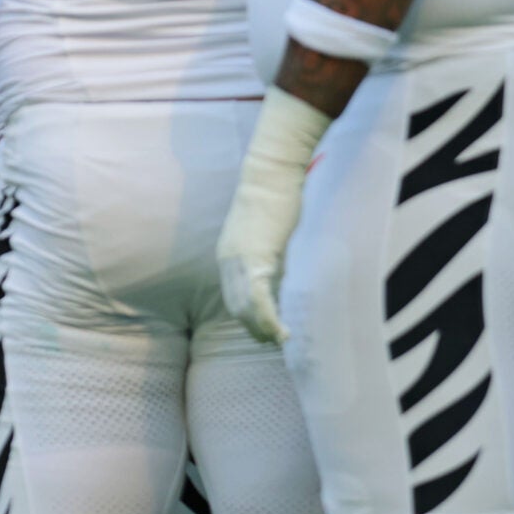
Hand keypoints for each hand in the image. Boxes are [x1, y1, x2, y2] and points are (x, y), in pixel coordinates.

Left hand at [217, 180, 298, 345]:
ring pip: (245, 308)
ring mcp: (239, 260)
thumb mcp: (267, 229)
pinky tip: (282, 330)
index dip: (248, 317)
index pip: (233, 296)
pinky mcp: (256, 258)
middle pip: (236, 307)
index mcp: (229, 254)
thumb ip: (269, 251)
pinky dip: (269, 319)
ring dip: (262, 328)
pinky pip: (258, 299)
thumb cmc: (277, 193)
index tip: (264, 330)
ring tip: (279, 340)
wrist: (271, 171)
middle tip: (272, 342)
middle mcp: (229, 260)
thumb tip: (284, 270)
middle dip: (254, 328)